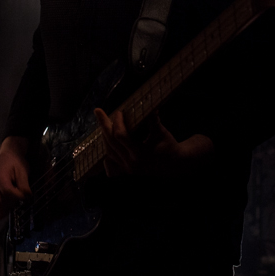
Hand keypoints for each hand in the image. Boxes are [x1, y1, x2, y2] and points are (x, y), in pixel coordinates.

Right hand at [0, 136, 30, 218]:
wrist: (8, 155)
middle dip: (10, 205)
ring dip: (2, 210)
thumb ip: (24, 184)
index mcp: (1, 178)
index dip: (18, 197)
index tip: (26, 197)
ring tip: (11, 211)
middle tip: (19, 203)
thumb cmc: (16, 162)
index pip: (8, 192)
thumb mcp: (23, 170)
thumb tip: (27, 197)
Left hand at [94, 109, 210, 176]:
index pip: (120, 135)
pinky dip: (108, 149)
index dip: (117, 121)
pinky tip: (106, 140)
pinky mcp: (127, 171)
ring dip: (104, 136)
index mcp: (139, 154)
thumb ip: (152, 119)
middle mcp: (131, 163)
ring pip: (109, 152)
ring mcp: (128, 169)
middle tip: (98, 111)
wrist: (176, 165)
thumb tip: (148, 104)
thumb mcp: (161, 133)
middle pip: (110, 143)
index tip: (119, 111)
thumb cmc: (170, 147)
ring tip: (103, 123)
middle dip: (103, 125)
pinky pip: (112, 161)